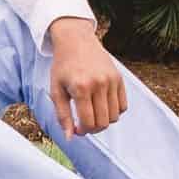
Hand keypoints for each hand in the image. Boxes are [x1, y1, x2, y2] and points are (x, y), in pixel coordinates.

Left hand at [47, 17, 126, 137]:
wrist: (76, 41)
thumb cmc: (63, 66)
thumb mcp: (56, 90)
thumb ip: (62, 115)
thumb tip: (70, 138)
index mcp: (81, 87)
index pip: (88, 122)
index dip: (82, 131)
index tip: (77, 129)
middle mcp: (99, 84)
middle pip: (103, 122)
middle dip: (93, 129)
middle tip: (84, 124)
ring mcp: (112, 81)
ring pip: (115, 117)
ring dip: (104, 121)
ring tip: (92, 114)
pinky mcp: (120, 78)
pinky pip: (123, 106)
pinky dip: (114, 112)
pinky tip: (102, 106)